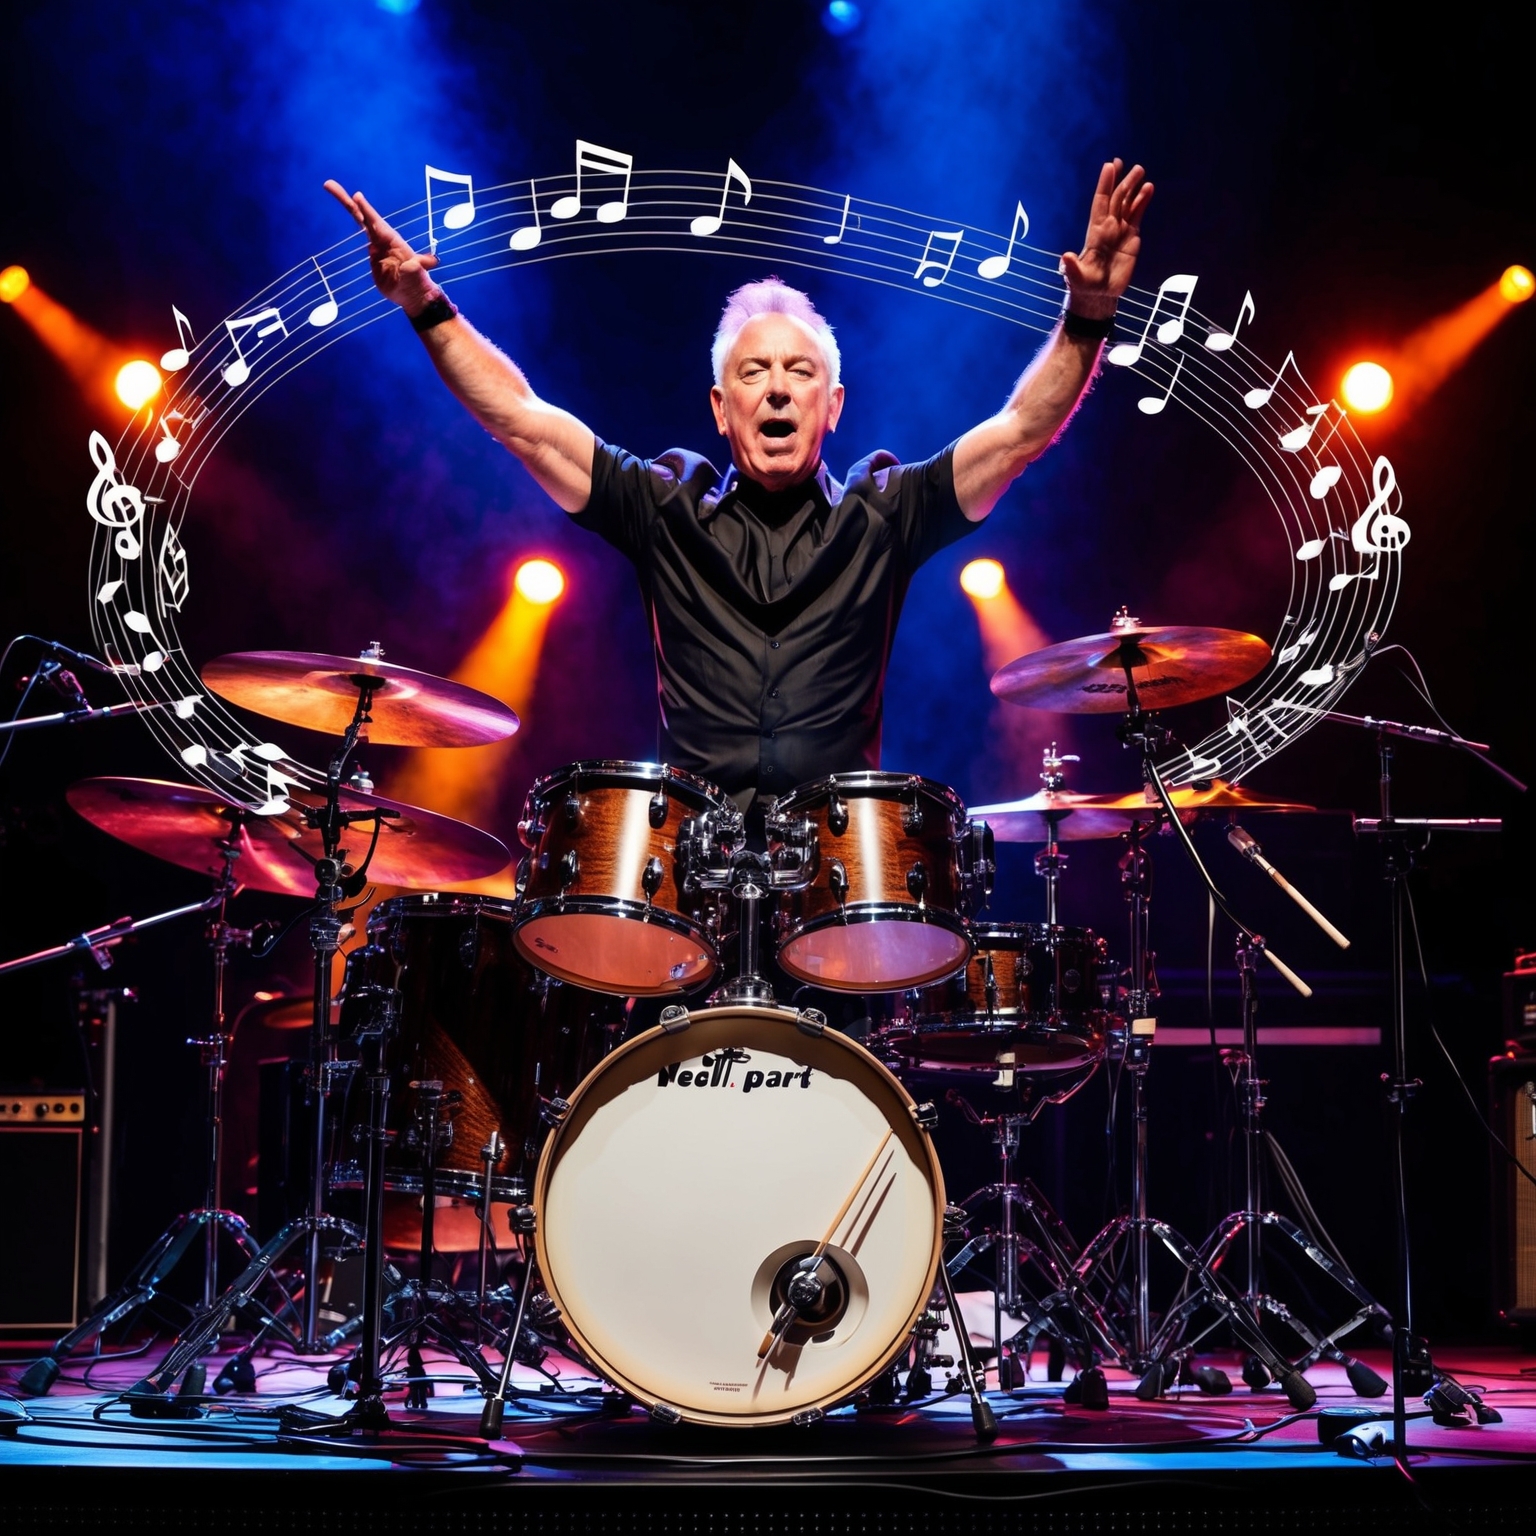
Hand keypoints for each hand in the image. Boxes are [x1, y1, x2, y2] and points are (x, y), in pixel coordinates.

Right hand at [323, 180, 441, 316]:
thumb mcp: (418, 275)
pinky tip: (351, 211)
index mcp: (392, 241)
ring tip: (330, 187)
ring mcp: (377, 246)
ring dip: (348, 205)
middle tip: (329, 184)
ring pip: (361, 222)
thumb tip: (432, 261)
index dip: (366, 210)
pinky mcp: (373, 255)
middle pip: (363, 216)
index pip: (376, 223)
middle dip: (347, 201)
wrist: (412, 295)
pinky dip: (355, 222)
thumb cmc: (417, 284)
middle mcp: (383, 240)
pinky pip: (362, 235)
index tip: (357, 196)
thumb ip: (419, 267)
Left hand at [1061, 160, 1152, 318]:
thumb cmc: (1084, 286)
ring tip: (1140, 171)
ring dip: (1133, 188)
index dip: (1104, 186)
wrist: (1098, 295)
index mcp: (1095, 232)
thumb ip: (1071, 267)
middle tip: (1131, 165)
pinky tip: (1148, 189)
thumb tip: (1065, 257)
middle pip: (1116, 199)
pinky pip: (1137, 215)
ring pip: (1127, 204)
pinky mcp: (1131, 238)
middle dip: (1122, 182)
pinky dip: (1142, 202)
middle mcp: (1108, 227)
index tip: (1109, 167)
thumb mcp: (1076, 277)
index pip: (1100, 203)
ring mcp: (1120, 231)